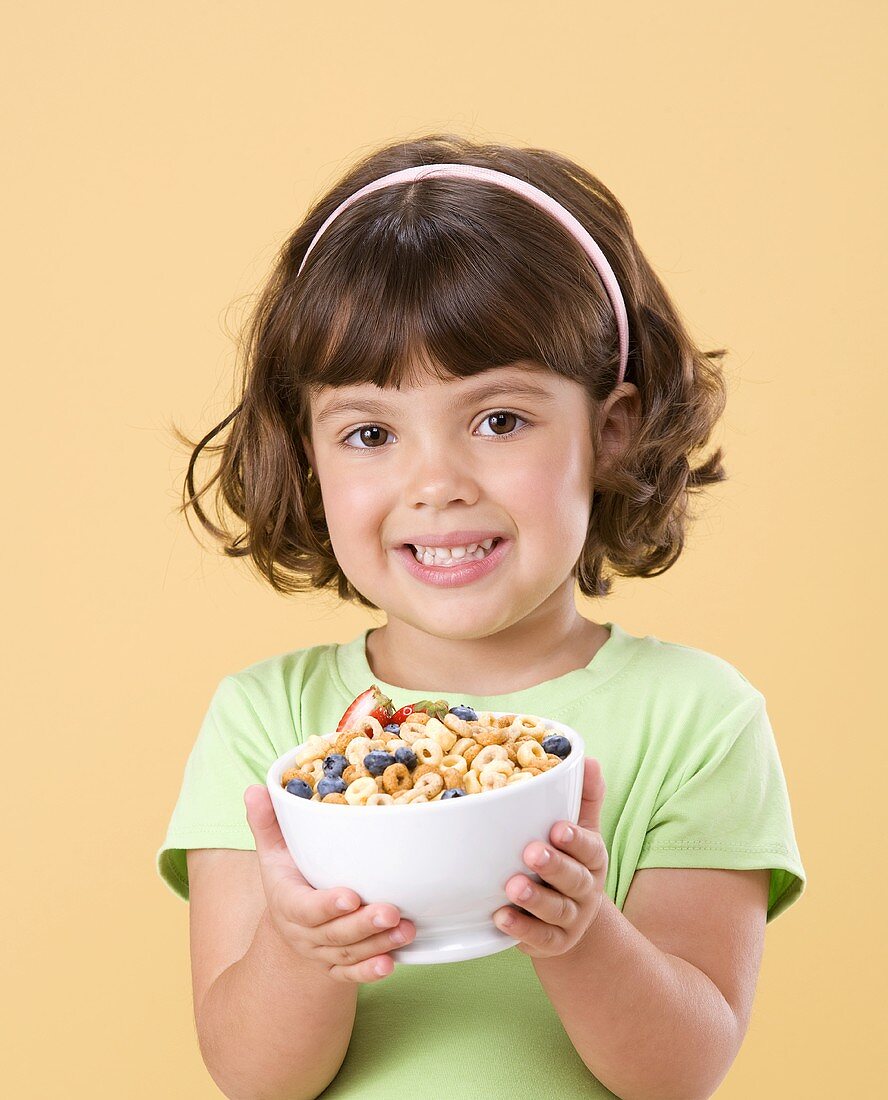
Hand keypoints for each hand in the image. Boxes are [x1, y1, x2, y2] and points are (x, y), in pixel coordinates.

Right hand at [244, 784, 415, 981]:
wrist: (290, 926)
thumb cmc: (288, 877)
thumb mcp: (273, 852)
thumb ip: (267, 822)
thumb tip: (256, 788)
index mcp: (288, 903)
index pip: (305, 908)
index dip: (326, 906)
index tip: (351, 896)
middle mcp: (305, 933)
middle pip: (334, 934)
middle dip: (363, 925)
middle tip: (391, 912)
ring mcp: (323, 953)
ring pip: (349, 954)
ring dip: (379, 944)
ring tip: (406, 929)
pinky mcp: (339, 966)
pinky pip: (353, 974)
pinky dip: (370, 971)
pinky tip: (392, 963)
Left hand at [492, 757, 607, 957]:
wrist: (570, 920)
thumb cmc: (568, 861)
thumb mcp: (580, 830)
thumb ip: (585, 797)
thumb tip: (589, 758)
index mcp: (591, 858)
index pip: (590, 848)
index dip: (575, 839)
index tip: (557, 827)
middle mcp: (585, 889)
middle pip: (575, 879)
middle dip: (554, 866)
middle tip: (531, 852)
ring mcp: (571, 919)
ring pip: (557, 911)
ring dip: (534, 899)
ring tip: (512, 886)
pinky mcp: (554, 943)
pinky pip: (540, 939)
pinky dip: (521, 929)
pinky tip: (500, 917)